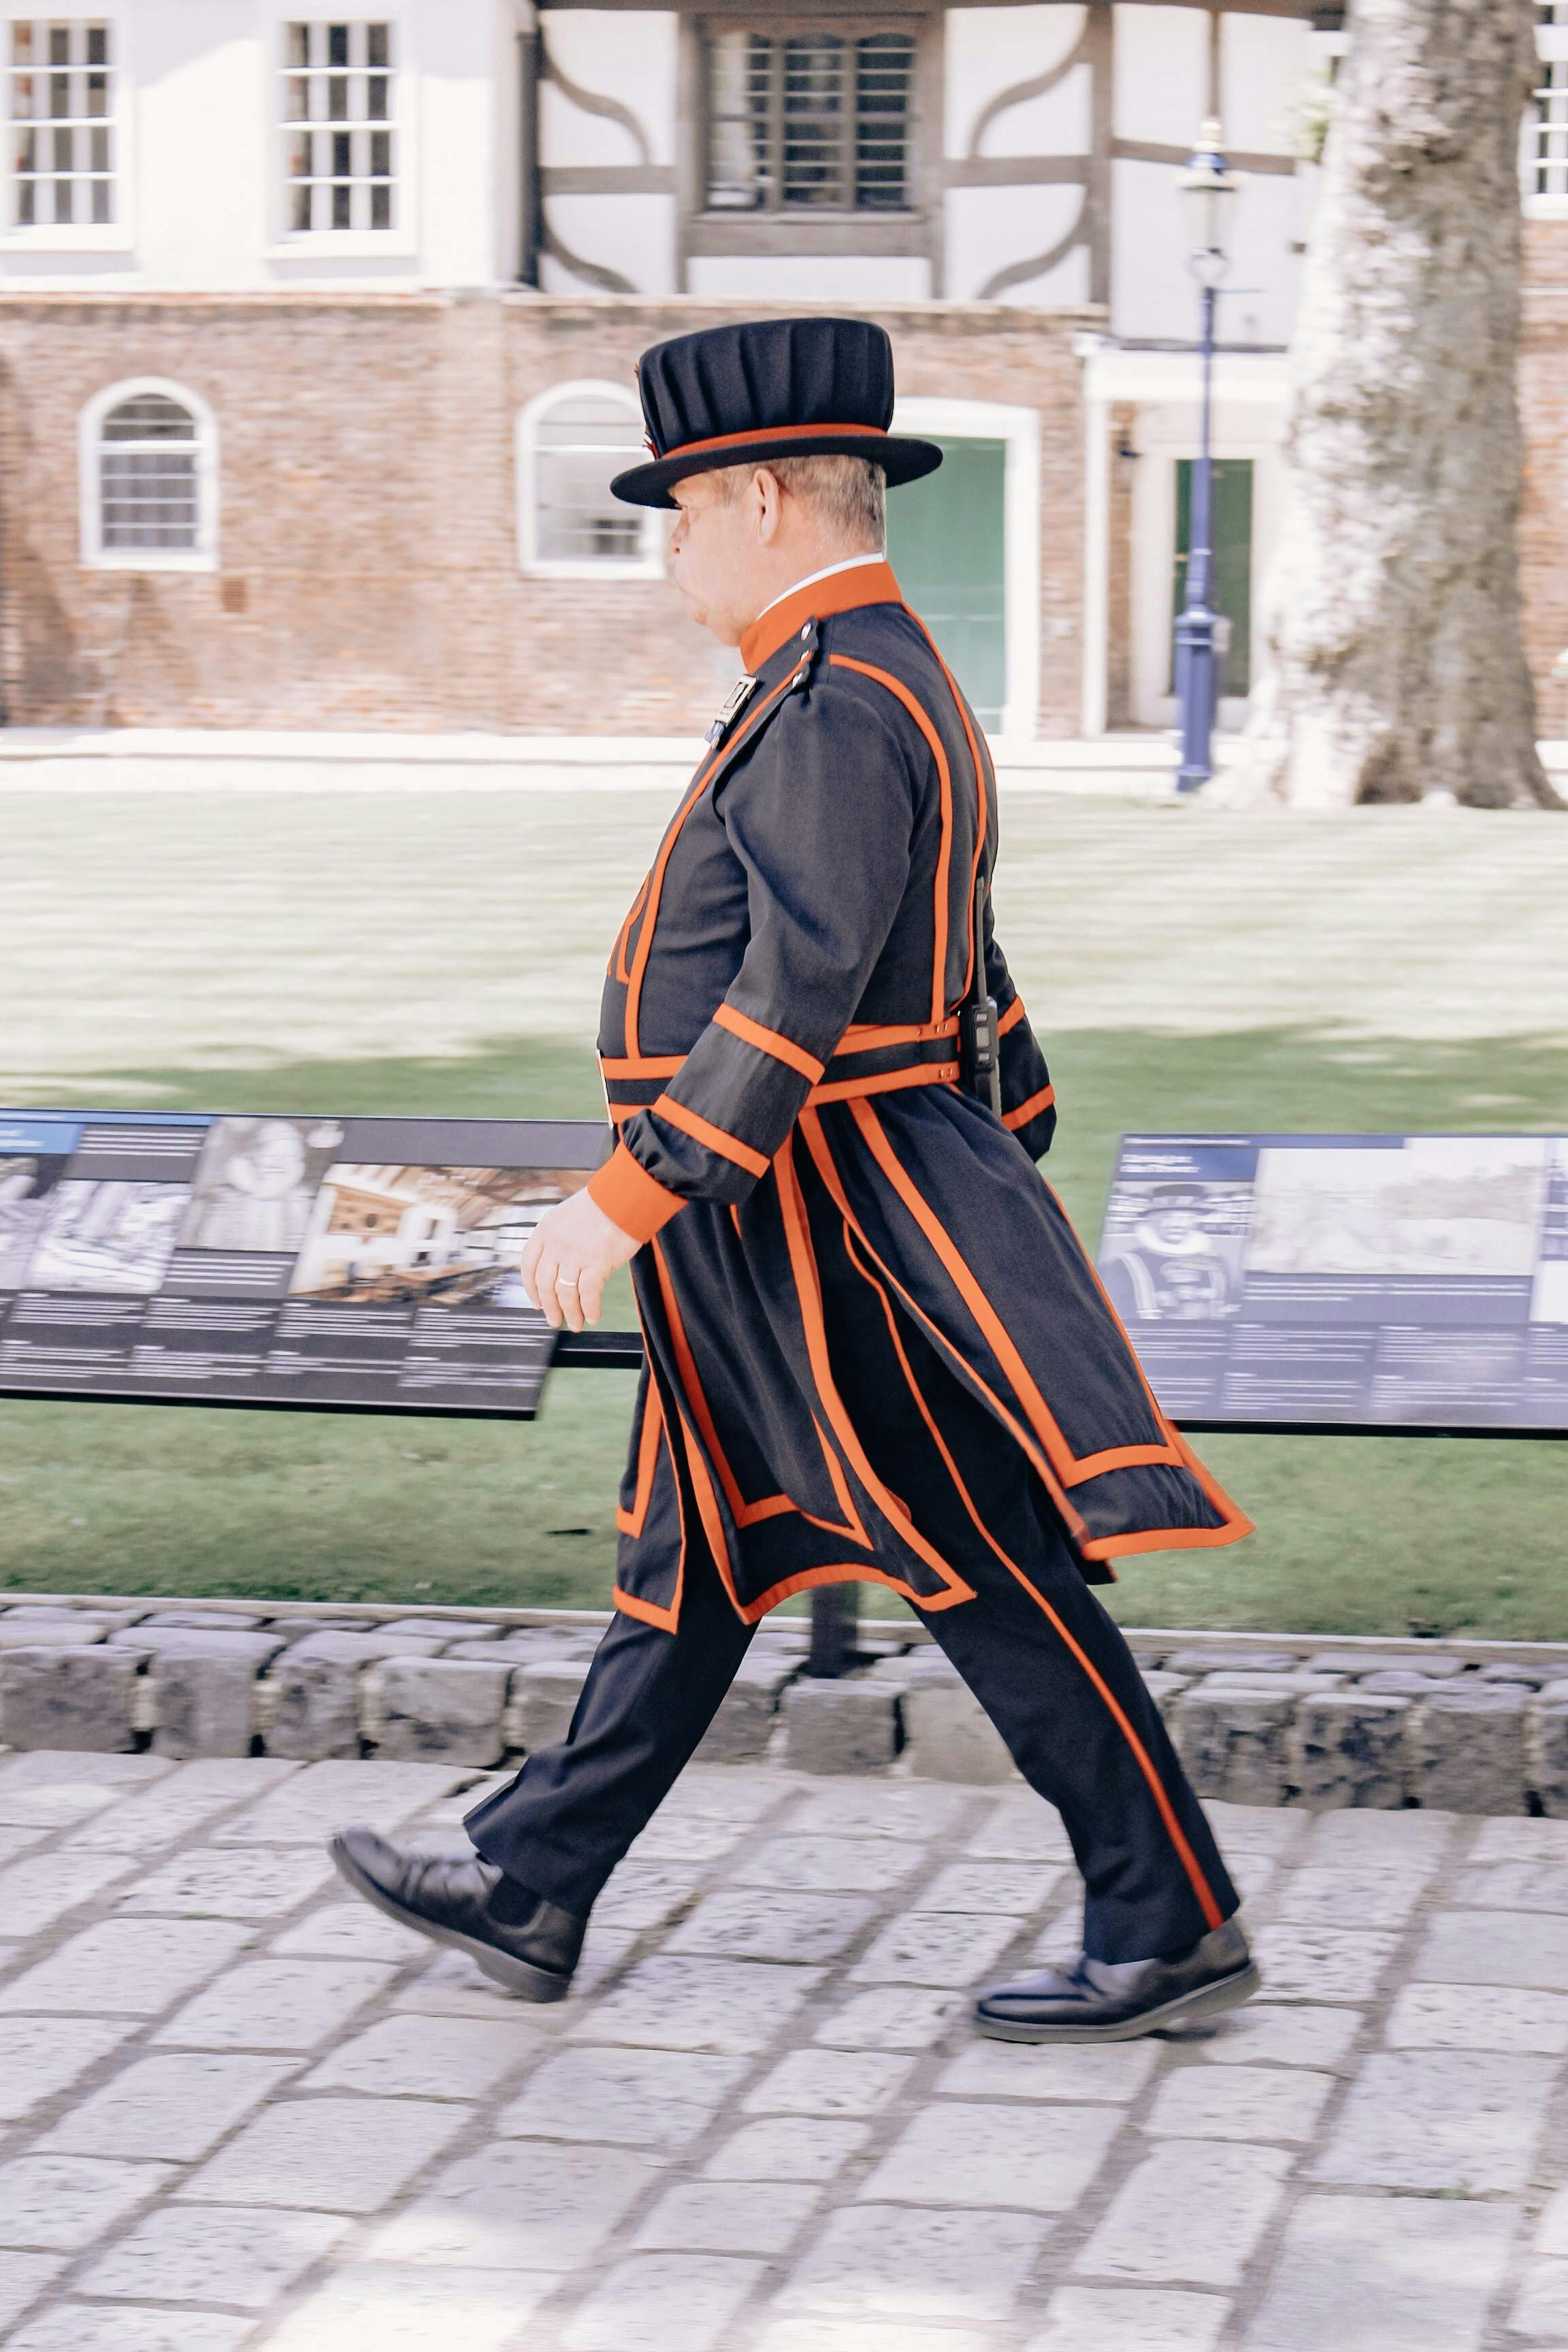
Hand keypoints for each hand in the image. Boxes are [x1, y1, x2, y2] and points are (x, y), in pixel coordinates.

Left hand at [520, 1189, 639, 1333]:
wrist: (624, 1196)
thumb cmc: (603, 1203)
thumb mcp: (568, 1214)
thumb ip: (559, 1237)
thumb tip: (559, 1265)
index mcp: (545, 1230)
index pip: (528, 1265)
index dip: (530, 1289)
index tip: (536, 1302)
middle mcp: (556, 1244)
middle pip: (545, 1285)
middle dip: (550, 1308)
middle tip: (554, 1320)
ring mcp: (575, 1255)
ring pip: (565, 1294)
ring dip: (570, 1314)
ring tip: (575, 1324)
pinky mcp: (597, 1263)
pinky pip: (588, 1295)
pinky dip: (590, 1309)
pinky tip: (593, 1316)